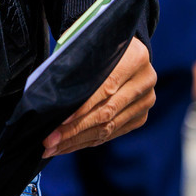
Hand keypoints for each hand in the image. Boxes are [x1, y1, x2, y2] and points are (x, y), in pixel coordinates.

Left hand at [42, 37, 155, 157]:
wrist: (123, 49)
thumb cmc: (96, 47)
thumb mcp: (89, 47)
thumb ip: (77, 68)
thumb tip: (52, 97)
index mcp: (135, 57)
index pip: (106, 87)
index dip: (83, 106)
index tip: (60, 120)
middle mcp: (146, 81)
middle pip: (107, 112)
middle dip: (74, 129)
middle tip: (49, 141)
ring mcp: (146, 101)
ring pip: (108, 127)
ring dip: (77, 140)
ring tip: (52, 148)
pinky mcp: (141, 117)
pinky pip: (111, 133)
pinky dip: (87, 140)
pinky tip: (67, 145)